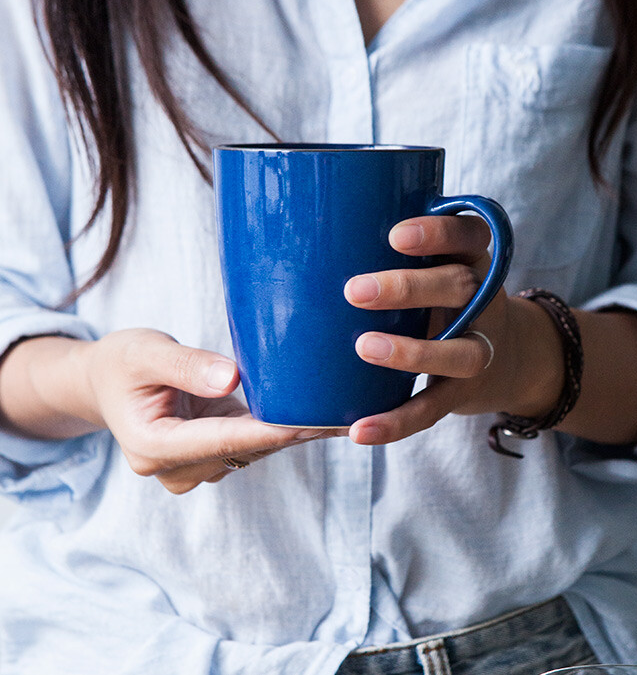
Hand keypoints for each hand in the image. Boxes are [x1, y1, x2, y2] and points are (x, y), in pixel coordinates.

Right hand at [80, 329, 343, 492]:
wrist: (107, 383)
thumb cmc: (122, 363)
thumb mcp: (145, 352)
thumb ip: (186, 366)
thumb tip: (232, 380)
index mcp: (153, 447)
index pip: (222, 441)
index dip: (269, 432)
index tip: (310, 423)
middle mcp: (176, 468)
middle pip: (245, 450)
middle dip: (294, 433)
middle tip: (344, 416)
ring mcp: (195, 467)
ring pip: (255, 451)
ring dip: (296, 433)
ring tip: (343, 414)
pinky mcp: (212, 456)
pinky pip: (253, 444)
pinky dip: (283, 428)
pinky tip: (319, 415)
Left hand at [343, 215, 562, 444]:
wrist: (510, 359)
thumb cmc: (448, 302)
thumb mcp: (441, 268)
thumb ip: (400, 255)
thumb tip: (308, 244)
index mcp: (472, 261)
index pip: (470, 235)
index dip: (440, 232)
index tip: (396, 236)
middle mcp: (484, 301)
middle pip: (461, 287)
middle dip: (409, 288)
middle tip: (355, 291)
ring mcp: (480, 348)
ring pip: (459, 352)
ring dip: (413, 352)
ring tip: (365, 348)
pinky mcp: (466, 391)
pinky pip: (434, 407)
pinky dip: (398, 422)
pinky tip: (362, 430)